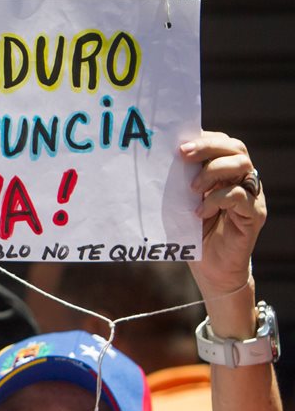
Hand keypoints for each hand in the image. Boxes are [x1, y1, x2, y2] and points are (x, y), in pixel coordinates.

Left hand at [183, 132, 264, 296]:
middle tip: (182, 155)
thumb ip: (179, 184)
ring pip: (243, 166)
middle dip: (207, 147)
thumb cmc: (193, 234)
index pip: (221, 143)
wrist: (211, 270)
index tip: (177, 146)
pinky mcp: (254, 215)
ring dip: (213, 171)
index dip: (202, 139)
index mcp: (226, 172)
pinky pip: (240, 196)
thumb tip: (155, 162)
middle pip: (235, 148)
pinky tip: (199, 211)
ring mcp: (252, 196)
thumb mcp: (182, 204)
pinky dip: (217, 199)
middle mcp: (242, 179)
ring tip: (192, 188)